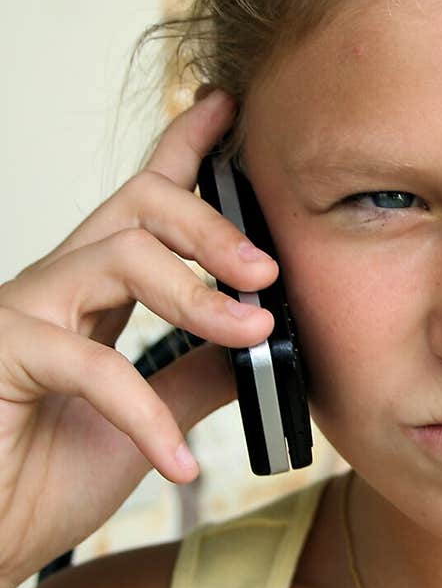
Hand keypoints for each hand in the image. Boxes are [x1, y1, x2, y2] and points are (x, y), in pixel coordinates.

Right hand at [0, 90, 277, 587]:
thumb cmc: (44, 479)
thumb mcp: (149, 421)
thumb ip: (197, 373)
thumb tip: (262, 341)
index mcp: (93, 291)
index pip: (144, 203)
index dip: (186, 150)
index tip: (230, 108)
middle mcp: (56, 286)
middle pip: (140, 207)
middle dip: (213, 223)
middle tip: (270, 268)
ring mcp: (23, 313)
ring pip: (119, 257)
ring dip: (199, 296)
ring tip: (253, 332)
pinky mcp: (3, 353)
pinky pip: (92, 364)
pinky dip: (147, 416)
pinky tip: (182, 462)